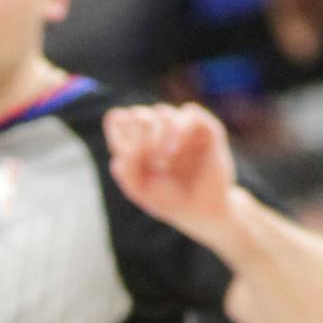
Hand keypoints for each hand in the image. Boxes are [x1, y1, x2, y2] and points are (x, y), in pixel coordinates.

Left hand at [103, 103, 239, 240]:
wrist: (199, 210)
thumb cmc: (166, 199)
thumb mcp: (138, 188)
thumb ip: (126, 167)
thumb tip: (128, 145)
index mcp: (136, 143)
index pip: (117, 119)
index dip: (117, 130)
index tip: (125, 153)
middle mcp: (157, 131)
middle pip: (139, 114)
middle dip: (140, 135)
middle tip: (150, 161)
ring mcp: (181, 129)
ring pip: (162, 112)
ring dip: (159, 135)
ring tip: (164, 162)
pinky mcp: (205, 129)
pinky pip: (190, 113)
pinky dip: (179, 128)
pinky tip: (177, 149)